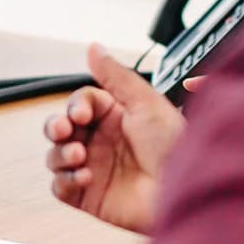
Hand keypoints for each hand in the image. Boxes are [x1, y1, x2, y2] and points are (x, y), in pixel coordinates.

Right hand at [41, 44, 185, 234]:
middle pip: (60, 128)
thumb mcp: (146, 102)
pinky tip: (85, 176)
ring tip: (78, 155)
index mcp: (115, 117)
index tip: (82, 113)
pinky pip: (61, 188)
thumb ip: (115, 74)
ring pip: (56, 157)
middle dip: (56, 126)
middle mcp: (102, 142)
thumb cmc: (176, 147)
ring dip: (60, 154)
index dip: (76, 105)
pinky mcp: (90, 196)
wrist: (187, 191)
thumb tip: (94, 47)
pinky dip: (65, 180)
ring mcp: (95, 169)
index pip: (80, 104)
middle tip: (64, 129)